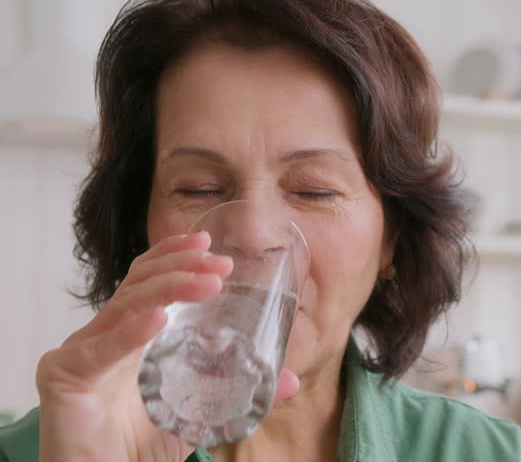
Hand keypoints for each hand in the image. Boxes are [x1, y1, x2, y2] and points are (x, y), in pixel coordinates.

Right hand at [35, 232, 298, 461]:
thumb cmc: (136, 450)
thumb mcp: (197, 414)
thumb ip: (237, 393)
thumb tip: (292, 379)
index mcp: (127, 338)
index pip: (147, 283)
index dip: (173, 257)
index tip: (208, 244)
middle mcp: (100, 337)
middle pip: (139, 285)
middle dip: (180, 267)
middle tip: (220, 262)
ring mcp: (78, 353)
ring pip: (125, 305)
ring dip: (170, 289)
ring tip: (209, 283)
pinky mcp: (63, 376)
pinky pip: (100, 349)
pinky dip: (130, 333)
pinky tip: (160, 320)